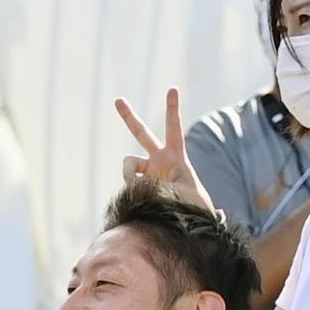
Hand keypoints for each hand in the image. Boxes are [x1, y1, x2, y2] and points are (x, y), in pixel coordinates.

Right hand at [114, 89, 203, 204]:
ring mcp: (147, 172)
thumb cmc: (191, 205)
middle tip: (118, 100)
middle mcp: (158, 160)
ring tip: (139, 189)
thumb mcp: (182, 193)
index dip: (172, 109)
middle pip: (141, 134)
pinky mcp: (138, 185)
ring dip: (128, 175)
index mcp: (175, 156)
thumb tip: (133, 185)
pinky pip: (128, 184)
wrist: (186, 220)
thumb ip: (158, 186)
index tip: (173, 89)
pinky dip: (131, 191)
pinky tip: (142, 200)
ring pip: (127, 165)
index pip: (174, 128)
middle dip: (129, 117)